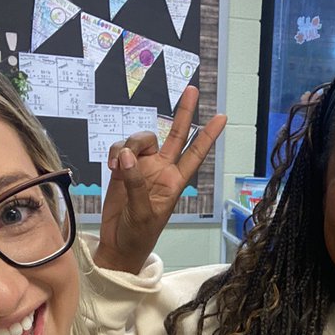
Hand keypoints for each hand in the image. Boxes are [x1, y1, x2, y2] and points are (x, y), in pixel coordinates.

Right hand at [93, 86, 226, 272]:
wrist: (118, 244)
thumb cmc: (138, 234)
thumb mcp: (142, 212)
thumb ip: (135, 183)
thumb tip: (126, 156)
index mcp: (174, 181)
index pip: (195, 154)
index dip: (208, 136)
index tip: (222, 117)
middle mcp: (161, 170)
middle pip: (175, 135)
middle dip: (183, 112)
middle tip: (192, 90)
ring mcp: (142, 167)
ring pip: (140, 140)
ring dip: (128, 144)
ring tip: (117, 164)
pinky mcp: (123, 168)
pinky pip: (120, 148)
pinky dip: (115, 152)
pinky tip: (112, 166)